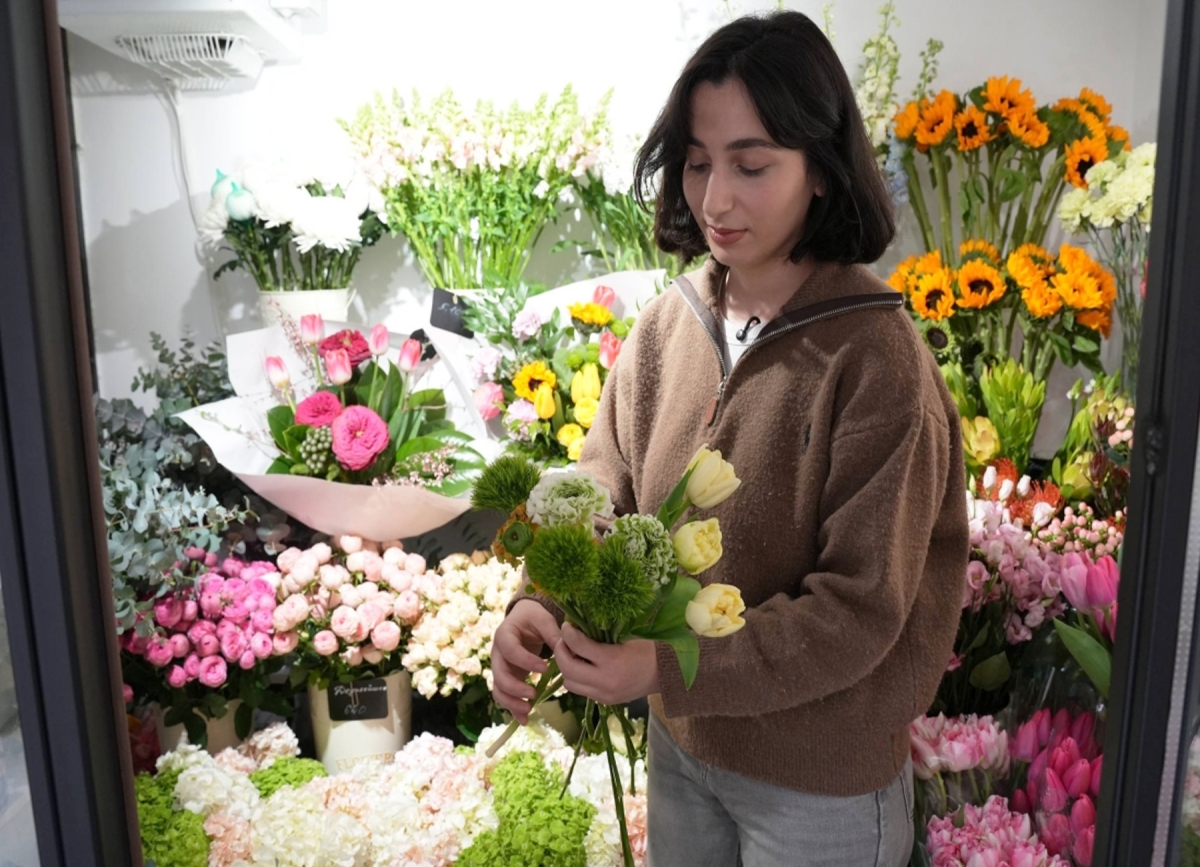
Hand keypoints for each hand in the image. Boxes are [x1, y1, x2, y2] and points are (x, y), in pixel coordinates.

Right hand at [491, 599, 560, 723]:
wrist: (523, 620)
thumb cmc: (533, 618)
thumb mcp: (543, 619)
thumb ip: (553, 633)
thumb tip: (565, 648)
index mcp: (505, 634)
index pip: (510, 650)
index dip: (525, 661)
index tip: (545, 668)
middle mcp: (497, 653)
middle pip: (498, 674)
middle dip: (515, 688)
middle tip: (534, 695)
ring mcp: (500, 668)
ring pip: (498, 689)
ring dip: (511, 702)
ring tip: (529, 711)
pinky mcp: (507, 678)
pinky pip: (505, 696)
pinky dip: (512, 709)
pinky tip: (524, 720)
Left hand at [554, 622, 660, 705]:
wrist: (666, 674)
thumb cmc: (648, 650)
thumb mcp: (624, 638)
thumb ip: (599, 638)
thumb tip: (576, 629)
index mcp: (612, 661)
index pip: (578, 646)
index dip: (568, 633)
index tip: (566, 626)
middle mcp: (605, 681)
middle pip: (568, 668)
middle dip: (560, 652)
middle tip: (564, 641)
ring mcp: (604, 695)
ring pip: (570, 683)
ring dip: (566, 668)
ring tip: (572, 654)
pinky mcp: (605, 701)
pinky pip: (581, 690)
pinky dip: (577, 678)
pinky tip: (583, 666)